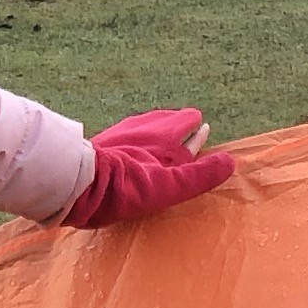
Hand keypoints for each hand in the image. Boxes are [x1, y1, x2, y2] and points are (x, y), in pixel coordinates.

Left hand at [65, 108, 230, 231]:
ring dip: (155, 129)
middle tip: (185, 126)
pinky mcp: (101, 142)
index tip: (201, 125)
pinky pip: (124, 135)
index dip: (196, 127)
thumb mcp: (169, 186)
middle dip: (177, 124)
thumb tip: (231, 162)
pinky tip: (128, 146)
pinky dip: (135, 138)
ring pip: (144, 125)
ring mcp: (119, 133)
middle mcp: (142, 127)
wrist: (77, 183)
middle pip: (165, 120)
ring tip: (159, 133)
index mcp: (163, 134)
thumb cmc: (126, 186)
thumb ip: (199, 175)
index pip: (187, 122)